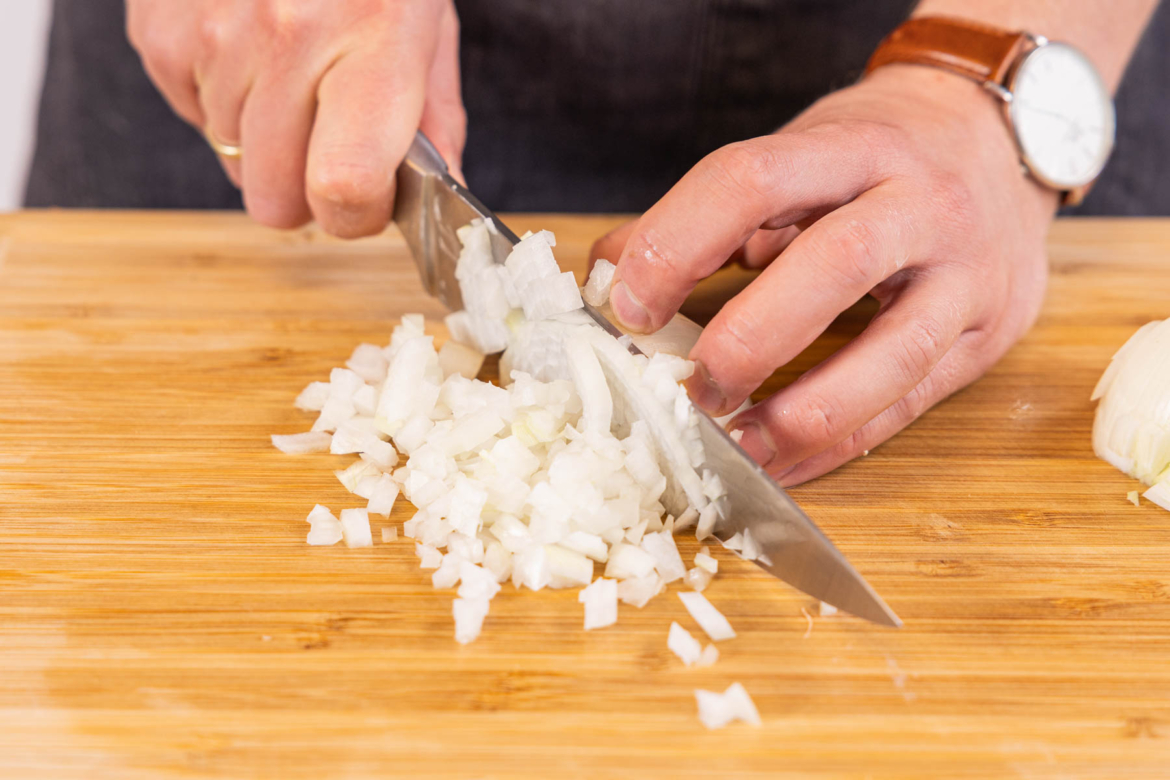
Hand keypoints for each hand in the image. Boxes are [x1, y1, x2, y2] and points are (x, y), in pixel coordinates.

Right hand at [127, 0, 463, 236]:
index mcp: (373, 42)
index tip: (364, 201)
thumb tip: (443, 195)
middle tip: (326, 146)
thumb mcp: (427, 27)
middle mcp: (288, 38)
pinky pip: (191, 116)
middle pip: (274, 199)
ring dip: (263, 141)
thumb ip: (436, 119)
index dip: (355, 214)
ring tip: (291, 74)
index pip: (342, 187)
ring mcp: (215, 34)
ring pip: (231, 161)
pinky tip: (249, 52)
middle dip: (304, 192)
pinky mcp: (161, 30)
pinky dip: (221, 101)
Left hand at [591, 65, 1057, 485]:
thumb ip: (705, 214)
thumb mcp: (797, 156)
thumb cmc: (879, 154)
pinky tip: (780, 462)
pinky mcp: (986, 337)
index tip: (627, 304)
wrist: (1002, 139)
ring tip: (733, 446)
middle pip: (833, 265)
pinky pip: (908, 406)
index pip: (752, 180)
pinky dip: (836, 444)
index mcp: (853, 146)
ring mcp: (967, 274)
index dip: (677, 243)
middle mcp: (921, 202)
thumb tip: (607, 275)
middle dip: (747, 339)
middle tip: (685, 388)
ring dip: (799, 414)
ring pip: (890, 355)